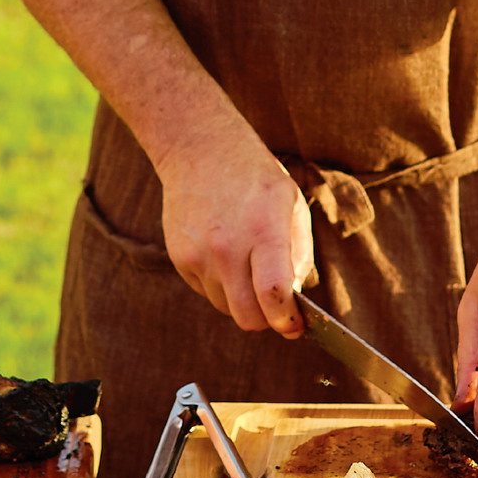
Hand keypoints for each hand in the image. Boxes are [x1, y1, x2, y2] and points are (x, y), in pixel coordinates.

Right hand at [155, 116, 314, 336]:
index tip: (294, 326)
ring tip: (247, 265)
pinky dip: (221, 285)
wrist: (200, 151)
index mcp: (263, 230)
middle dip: (266, 320)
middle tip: (276, 307)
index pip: (273, 294)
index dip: (286, 321)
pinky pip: (206, 292)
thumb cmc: (256, 179)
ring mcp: (198, 255)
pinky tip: (224, 254)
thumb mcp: (291, 206)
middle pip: (247, 317)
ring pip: (226, 308)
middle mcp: (226, 247)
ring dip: (242, 299)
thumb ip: (298, 256)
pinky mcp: (179, 259)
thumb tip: (292, 302)